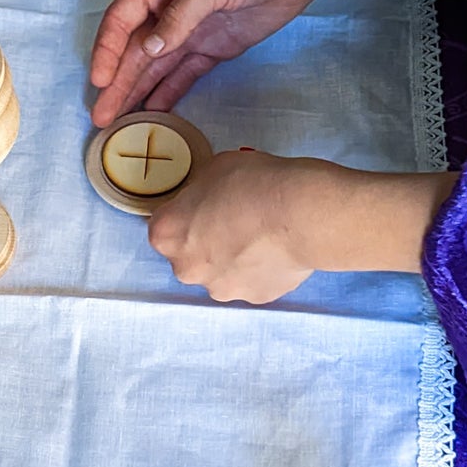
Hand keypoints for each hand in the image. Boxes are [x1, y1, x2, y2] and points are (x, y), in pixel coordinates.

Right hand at [89, 0, 329, 127]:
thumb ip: (180, 15)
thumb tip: (149, 49)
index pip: (122, 20)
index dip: (107, 51)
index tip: (100, 81)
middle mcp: (168, 9)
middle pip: (134, 51)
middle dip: (117, 83)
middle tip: (100, 117)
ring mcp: (191, 30)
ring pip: (155, 67)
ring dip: (136, 92)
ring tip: (117, 123)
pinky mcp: (214, 48)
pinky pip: (184, 74)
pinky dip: (168, 93)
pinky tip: (152, 112)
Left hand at [149, 154, 460, 302]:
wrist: (301, 213)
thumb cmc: (254, 182)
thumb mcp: (214, 169)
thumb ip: (199, 192)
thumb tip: (206, 202)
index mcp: (166, 234)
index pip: (165, 223)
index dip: (187, 210)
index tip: (207, 201)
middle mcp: (186, 269)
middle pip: (189, 255)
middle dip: (206, 240)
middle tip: (235, 218)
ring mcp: (221, 289)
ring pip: (220, 272)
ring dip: (232, 258)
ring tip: (261, 235)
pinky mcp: (256, 297)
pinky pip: (252, 280)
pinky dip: (260, 268)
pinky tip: (277, 249)